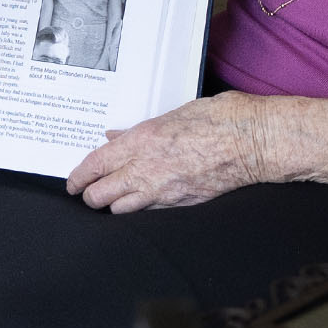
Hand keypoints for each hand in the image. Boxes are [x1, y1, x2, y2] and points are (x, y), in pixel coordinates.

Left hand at [67, 92, 270, 212]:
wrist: (254, 141)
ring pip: (122, 210)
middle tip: (87, 193)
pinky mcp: (182, 205)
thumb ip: (139, 131)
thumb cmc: (220, 118)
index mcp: (142, 141)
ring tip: (113, 200)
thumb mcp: (174, 114)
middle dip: (90, 195)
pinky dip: (140, 209)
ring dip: (113, 206)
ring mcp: (164, 191)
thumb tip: (116, 138)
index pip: (96, 165)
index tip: (72, 183)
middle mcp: (147, 170)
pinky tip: (141, 203)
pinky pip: (149, 213)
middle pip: (101, 195)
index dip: (78, 177)